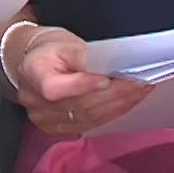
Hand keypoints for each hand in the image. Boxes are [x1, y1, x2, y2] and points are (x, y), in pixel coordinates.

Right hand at [14, 28, 153, 137]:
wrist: (37, 62)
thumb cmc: (53, 49)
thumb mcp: (65, 43)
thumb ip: (83, 56)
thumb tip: (110, 69)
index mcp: (32, 72)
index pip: (54, 88)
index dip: (81, 86)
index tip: (107, 80)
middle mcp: (34, 100)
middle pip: (78, 104)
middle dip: (114, 94)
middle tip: (141, 83)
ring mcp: (44, 119)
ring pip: (87, 117)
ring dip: (118, 105)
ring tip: (140, 91)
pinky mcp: (56, 130)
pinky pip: (89, 124)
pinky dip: (111, 113)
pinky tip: (127, 102)